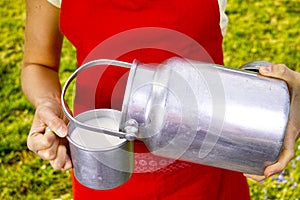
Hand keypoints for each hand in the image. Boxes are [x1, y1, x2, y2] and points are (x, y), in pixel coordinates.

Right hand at [27, 99, 71, 169]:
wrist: (57, 109)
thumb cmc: (49, 110)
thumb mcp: (47, 112)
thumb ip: (54, 121)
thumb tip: (63, 133)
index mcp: (33, 141)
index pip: (43, 145)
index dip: (51, 137)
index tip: (52, 130)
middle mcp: (41, 151)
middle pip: (50, 155)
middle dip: (58, 143)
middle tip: (60, 133)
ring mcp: (53, 154)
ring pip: (58, 165)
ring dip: (65, 154)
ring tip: (66, 142)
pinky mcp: (63, 155)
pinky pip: (67, 165)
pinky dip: (72, 160)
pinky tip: (73, 151)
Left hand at [245, 64, 299, 180]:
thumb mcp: (296, 79)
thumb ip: (281, 72)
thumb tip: (262, 70)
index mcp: (292, 129)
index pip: (288, 153)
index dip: (278, 165)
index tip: (265, 173)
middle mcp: (288, 135)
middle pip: (278, 160)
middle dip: (264, 172)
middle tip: (245, 174)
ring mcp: (283, 135)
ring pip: (274, 156)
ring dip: (261, 166)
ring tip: (244, 170)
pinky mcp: (278, 131)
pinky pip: (272, 148)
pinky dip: (263, 155)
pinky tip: (248, 154)